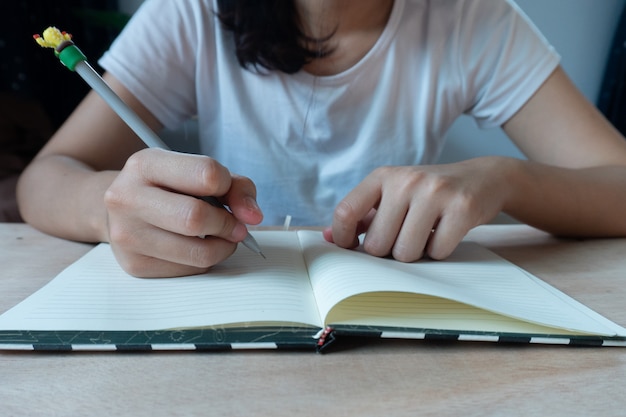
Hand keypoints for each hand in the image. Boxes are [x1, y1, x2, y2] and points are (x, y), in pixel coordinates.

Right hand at [104, 148, 262, 276]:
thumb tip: (252, 216)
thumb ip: (234, 186)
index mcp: (146, 165)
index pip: (206, 174)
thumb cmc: (167, 188)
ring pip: (198, 252)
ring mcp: (127, 235)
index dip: (228, 186)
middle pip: (196, 217)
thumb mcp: (196, 171)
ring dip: (222, 246)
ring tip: (220, 236)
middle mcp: (127, 198)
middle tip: (234, 225)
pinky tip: (197, 246)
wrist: (119, 210)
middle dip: (227, 223)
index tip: (227, 193)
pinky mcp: (135, 265)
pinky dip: (205, 260)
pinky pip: (191, 270)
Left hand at [324, 157, 514, 261]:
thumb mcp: (395, 194)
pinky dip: (440, 252)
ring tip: (426, 235)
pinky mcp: (461, 208)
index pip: (346, 212)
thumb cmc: (430, 193)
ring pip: (405, 253)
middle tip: (404, 238)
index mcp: (383, 176)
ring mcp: (434, 192)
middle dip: (389, 251)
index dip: (344, 238)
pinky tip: (446, 233)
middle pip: (377, 245)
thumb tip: (328, 237)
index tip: (353, 246)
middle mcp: (406, 181)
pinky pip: (437, 252)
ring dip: (415, 254)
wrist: (484, 177)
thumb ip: (363, 215)